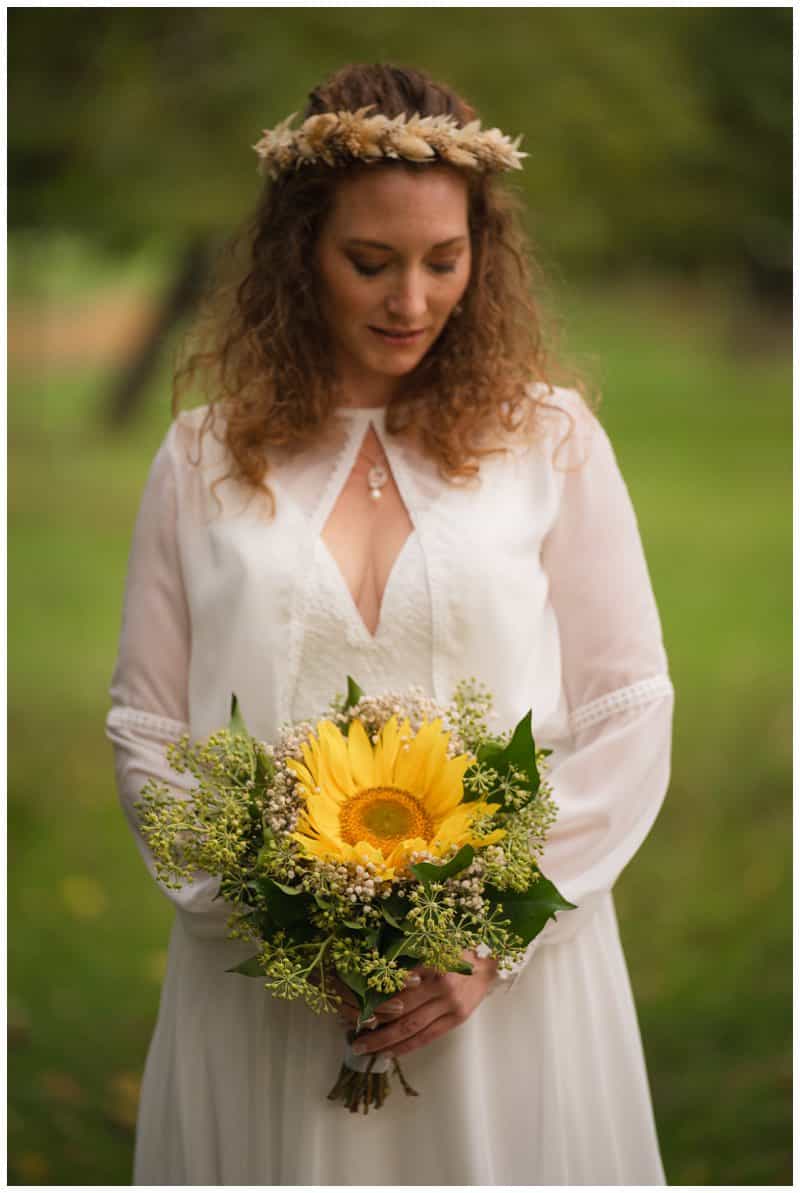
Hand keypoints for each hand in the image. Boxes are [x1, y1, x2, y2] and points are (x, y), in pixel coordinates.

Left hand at [342, 951, 497, 1059]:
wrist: (487, 962)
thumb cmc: (453, 950)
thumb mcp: (429, 947)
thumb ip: (406, 962)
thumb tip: (374, 980)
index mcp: (431, 964)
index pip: (396, 988)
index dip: (375, 1002)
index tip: (355, 1010)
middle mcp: (441, 987)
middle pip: (402, 1011)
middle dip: (375, 1028)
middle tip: (354, 1039)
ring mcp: (450, 1005)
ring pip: (412, 1028)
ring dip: (387, 1042)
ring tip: (367, 1050)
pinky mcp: (457, 1019)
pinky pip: (428, 1037)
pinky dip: (407, 1047)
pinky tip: (391, 1053)